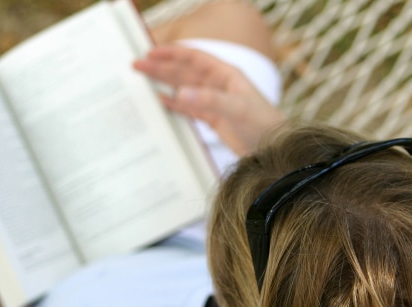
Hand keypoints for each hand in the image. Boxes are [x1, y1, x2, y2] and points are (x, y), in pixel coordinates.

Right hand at [134, 45, 283, 155]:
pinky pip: (189, 107)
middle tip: (137, 65)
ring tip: (142, 79)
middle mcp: (219, 85)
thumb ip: (209, 101)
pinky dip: (174, 103)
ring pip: (183, 88)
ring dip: (164, 83)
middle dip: (161, 67)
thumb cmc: (264, 126)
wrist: (274, 150)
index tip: (151, 52)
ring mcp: (215, 102)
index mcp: (226, 75)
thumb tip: (180, 93)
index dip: (172, 54)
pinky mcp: (213, 119)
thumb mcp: (237, 110)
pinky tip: (160, 100)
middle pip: (184, 72)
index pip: (194, 58)